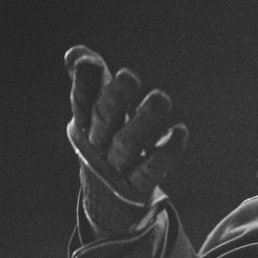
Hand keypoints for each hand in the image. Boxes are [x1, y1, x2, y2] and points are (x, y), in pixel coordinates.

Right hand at [65, 45, 188, 235]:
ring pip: (127, 144)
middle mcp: (98, 144)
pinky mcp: (137, 186)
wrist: (107, 203)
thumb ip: (90, 80)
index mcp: (85, 124)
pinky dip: (165, 152)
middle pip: (103, 119)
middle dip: (114, 97)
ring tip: (161, 98)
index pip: (82, 101)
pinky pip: (150, 169)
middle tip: (129, 75)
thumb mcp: (96, 112)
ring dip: (143, 121)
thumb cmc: (106, 143)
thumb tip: (77, 54)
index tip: (90, 64)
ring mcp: (116, 167)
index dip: (84, 84)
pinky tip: (180, 132)